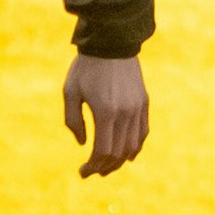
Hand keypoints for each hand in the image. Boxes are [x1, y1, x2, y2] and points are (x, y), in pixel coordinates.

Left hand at [63, 54, 148, 177]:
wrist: (112, 42)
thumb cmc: (86, 67)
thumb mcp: (70, 92)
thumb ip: (73, 121)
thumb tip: (82, 144)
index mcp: (105, 112)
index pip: (103, 151)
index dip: (92, 166)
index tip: (82, 172)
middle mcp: (125, 113)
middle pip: (118, 154)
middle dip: (104, 168)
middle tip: (93, 172)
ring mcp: (137, 109)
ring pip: (132, 146)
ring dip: (120, 161)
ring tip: (107, 167)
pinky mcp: (143, 103)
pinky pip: (142, 133)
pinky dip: (135, 147)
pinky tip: (126, 155)